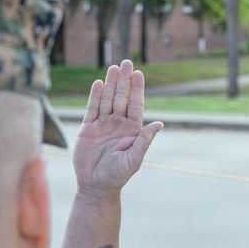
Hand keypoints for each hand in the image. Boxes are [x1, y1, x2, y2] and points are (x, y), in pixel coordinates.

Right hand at [72, 59, 163, 196]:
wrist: (96, 186)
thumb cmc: (118, 175)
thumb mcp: (134, 158)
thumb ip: (145, 140)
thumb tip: (160, 123)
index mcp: (132, 130)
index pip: (135, 104)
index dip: (137, 89)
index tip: (139, 73)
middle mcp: (118, 124)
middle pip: (121, 97)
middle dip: (124, 80)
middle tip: (126, 62)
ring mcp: (103, 125)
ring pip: (107, 100)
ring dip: (110, 84)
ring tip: (113, 67)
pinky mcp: (88, 129)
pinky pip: (92, 108)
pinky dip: (95, 96)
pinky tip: (98, 83)